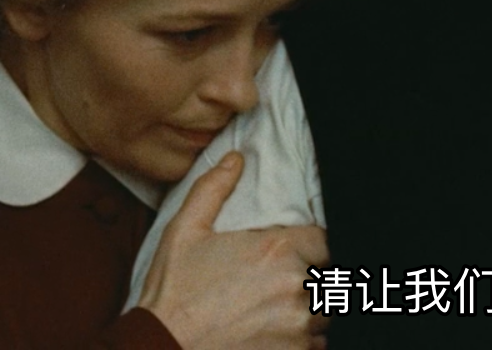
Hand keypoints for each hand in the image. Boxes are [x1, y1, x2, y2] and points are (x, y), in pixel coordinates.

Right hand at [137, 151, 329, 349]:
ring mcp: (298, 325)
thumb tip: (235, 159)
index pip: (325, 240)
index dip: (313, 246)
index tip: (298, 253)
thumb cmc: (172, 293)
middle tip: (287, 284)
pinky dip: (306, 339)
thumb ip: (213, 190)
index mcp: (276, 250)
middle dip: (314, 277)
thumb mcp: (184, 232)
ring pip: (328, 311)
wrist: (160, 348)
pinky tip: (282, 334)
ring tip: (285, 309)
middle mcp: (294, 286)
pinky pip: (318, 344)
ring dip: (313, 309)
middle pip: (331, 276)